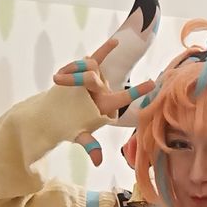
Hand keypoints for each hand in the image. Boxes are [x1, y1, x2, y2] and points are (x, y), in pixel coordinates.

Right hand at [53, 38, 154, 165]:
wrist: (54, 115)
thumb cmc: (70, 127)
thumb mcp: (79, 135)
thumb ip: (90, 145)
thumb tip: (98, 162)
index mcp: (105, 106)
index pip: (123, 98)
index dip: (138, 91)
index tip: (152, 84)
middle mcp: (102, 91)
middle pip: (97, 80)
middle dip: (81, 78)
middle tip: (65, 81)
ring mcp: (94, 79)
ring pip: (88, 67)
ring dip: (72, 71)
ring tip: (57, 79)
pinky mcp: (84, 70)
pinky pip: (91, 59)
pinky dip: (96, 54)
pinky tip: (110, 44)